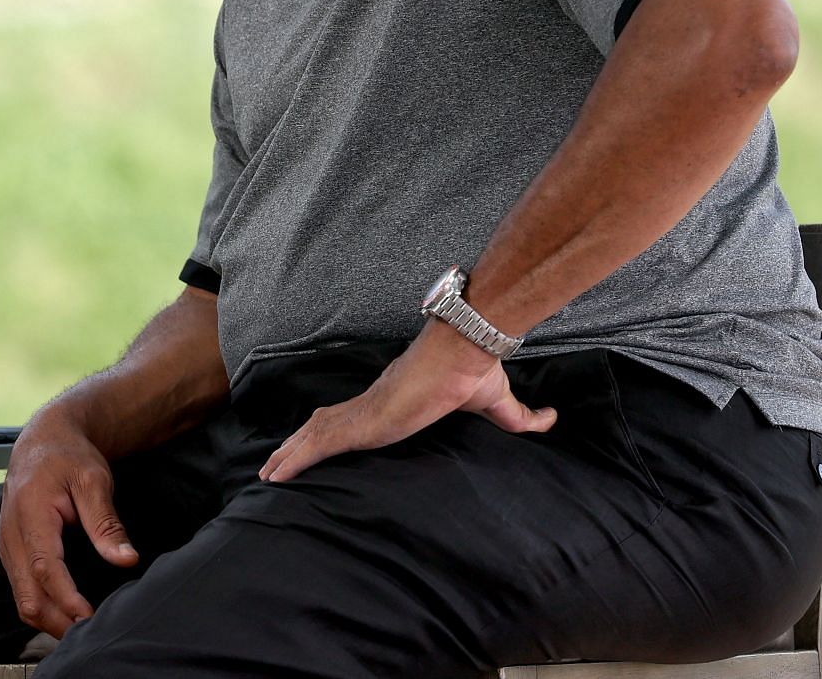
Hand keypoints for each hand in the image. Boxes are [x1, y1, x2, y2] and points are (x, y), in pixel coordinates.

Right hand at [0, 411, 139, 639]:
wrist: (43, 441)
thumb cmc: (68, 456)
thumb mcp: (94, 480)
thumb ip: (106, 523)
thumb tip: (126, 559)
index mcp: (31, 515)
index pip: (46, 568)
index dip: (66, 599)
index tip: (89, 617)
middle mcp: (12, 535)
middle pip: (27, 595)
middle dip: (57, 622)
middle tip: (91, 635)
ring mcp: (8, 546)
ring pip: (22, 598)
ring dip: (49, 620)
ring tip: (82, 631)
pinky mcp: (12, 551)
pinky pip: (21, 589)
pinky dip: (42, 606)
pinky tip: (66, 613)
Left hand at [257, 321, 556, 483]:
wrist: (466, 348)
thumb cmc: (475, 370)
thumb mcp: (501, 404)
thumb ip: (523, 417)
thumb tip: (552, 419)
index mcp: (397, 400)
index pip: (359, 417)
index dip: (338, 430)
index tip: (323, 442)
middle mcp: (374, 402)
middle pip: (327, 425)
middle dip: (302, 444)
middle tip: (279, 464)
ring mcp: (365, 410)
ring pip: (315, 434)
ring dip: (290, 453)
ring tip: (269, 474)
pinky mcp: (363, 420)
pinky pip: (319, 442)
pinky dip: (295, 456)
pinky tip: (277, 472)